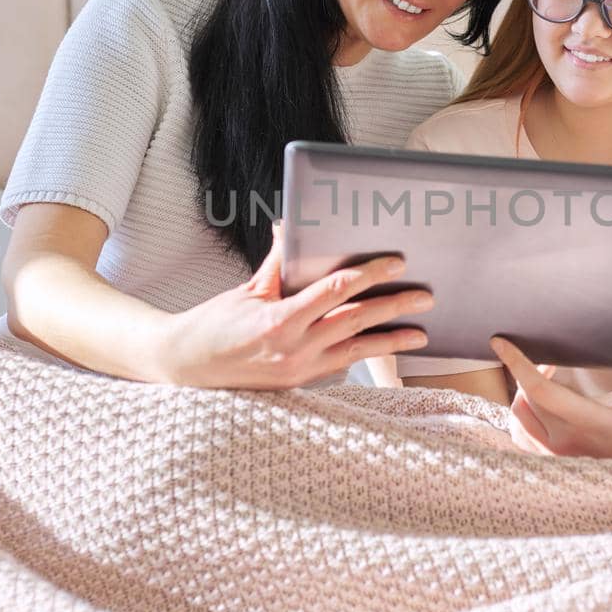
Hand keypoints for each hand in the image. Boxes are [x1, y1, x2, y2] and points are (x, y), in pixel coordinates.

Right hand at [159, 224, 432, 388]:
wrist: (185, 367)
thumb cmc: (213, 324)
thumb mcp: (247, 289)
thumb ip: (278, 263)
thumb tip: (293, 227)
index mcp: (279, 320)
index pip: (336, 291)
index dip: (370, 275)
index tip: (397, 263)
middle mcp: (294, 349)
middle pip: (356, 321)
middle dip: (394, 307)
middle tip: (427, 295)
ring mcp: (299, 371)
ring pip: (357, 350)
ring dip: (392, 339)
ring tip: (422, 332)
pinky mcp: (300, 384)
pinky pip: (342, 365)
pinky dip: (368, 355)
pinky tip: (388, 347)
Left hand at [494, 317, 611, 457]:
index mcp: (590, 423)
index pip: (541, 391)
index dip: (517, 363)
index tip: (499, 342)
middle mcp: (565, 443)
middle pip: (525, 398)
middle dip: (530, 372)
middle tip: (550, 360)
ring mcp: (554, 457)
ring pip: (518, 418)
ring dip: (523, 394)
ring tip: (544, 381)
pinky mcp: (549, 466)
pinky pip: (520, 436)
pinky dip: (522, 416)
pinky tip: (538, 406)